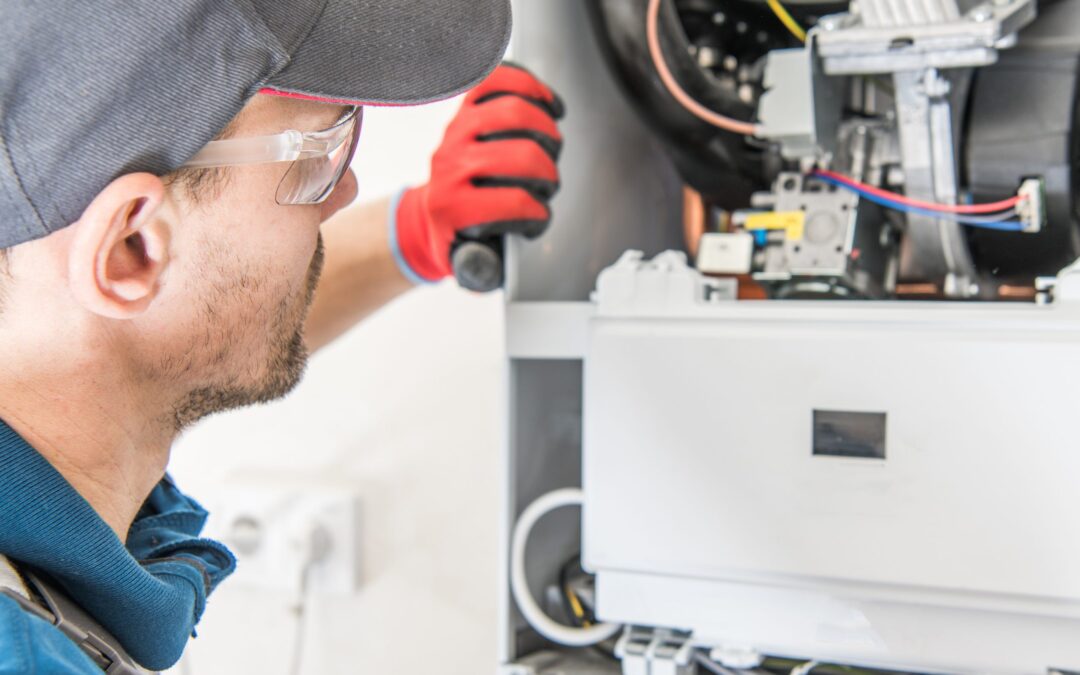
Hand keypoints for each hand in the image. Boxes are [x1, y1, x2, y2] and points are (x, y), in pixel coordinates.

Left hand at [392, 63, 564, 285]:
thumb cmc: (457, 237)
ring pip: (515, 113)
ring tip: (550, 149)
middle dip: (548, 174)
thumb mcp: (467, 265)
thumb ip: (483, 269)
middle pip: (522, 155)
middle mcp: (449, 164)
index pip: (513, 202)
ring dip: (547, 133)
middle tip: (547, 185)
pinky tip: (547, 106)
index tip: (538, 219)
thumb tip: (492, 264)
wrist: (429, 214)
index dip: (537, 214)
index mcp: (450, 207)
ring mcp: (456, 131)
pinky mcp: (464, 108)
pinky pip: (499, 81)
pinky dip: (530, 87)